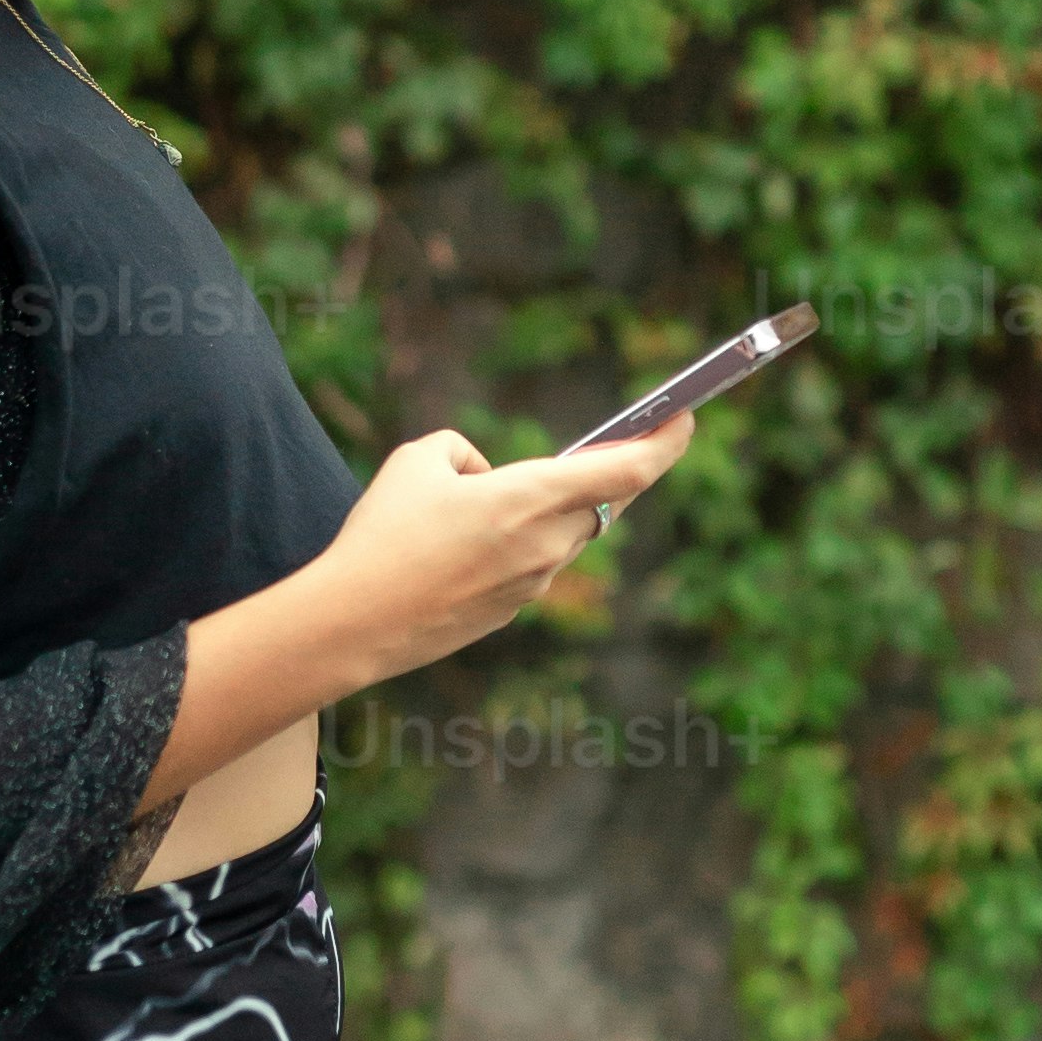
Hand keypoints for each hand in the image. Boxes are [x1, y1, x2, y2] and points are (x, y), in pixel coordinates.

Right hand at [319, 409, 697, 687]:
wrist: (355, 623)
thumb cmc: (384, 532)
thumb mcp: (416, 460)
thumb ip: (463, 451)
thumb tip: (485, 475)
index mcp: (530, 498)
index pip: (626, 470)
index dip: (666, 442)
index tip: (687, 418)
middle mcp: (545, 544)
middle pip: (606, 502)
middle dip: (619, 472)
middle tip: (631, 442)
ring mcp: (532, 585)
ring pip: (564, 533)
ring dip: (553, 508)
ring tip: (509, 492)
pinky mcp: (510, 612)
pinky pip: (531, 563)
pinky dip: (518, 542)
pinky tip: (470, 540)